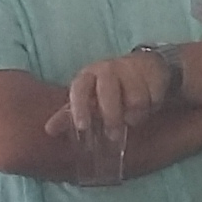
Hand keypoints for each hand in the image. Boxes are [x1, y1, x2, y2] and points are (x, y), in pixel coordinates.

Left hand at [56, 49, 176, 140]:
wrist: (144, 67)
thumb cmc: (111, 88)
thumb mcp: (90, 98)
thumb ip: (71, 114)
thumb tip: (48, 130)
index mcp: (88, 76)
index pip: (79, 89)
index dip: (79, 108)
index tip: (82, 127)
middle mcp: (107, 69)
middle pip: (109, 94)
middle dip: (112, 117)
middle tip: (114, 134)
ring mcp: (131, 69)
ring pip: (135, 100)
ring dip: (136, 115)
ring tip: (134, 116)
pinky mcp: (152, 71)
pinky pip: (153, 98)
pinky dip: (152, 107)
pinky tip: (149, 104)